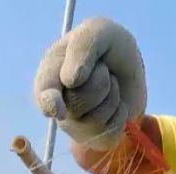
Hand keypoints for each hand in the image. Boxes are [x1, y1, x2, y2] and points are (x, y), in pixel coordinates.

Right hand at [34, 17, 146, 149]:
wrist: (130, 66)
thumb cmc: (108, 48)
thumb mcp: (98, 32)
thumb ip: (83, 46)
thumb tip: (71, 81)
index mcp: (49, 75)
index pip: (44, 94)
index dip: (50, 103)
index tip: (56, 108)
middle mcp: (58, 104)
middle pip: (79, 102)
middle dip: (101, 80)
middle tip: (102, 69)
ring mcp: (75, 125)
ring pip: (97, 119)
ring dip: (112, 95)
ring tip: (109, 84)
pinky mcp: (95, 138)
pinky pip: (110, 133)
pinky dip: (121, 114)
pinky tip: (115, 104)